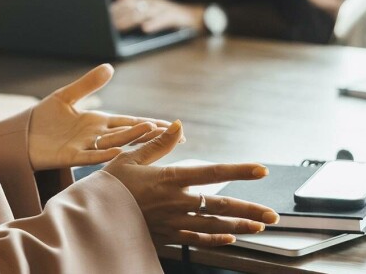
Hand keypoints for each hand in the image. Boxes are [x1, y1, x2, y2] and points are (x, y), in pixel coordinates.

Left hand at [28, 64, 175, 170]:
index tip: (171, 126)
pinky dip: (104, 154)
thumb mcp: (67, 96)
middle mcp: (95, 136)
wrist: (21, 135)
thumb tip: (110, 67)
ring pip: (114, 143)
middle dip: (151, 134)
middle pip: (128, 133)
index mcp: (97, 122)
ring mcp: (84, 146)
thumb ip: (88, 84)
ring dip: (132, 139)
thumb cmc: (43, 118)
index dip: (149, 123)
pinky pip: (90, 156)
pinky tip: (118, 151)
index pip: (129, 122)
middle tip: (176, 135)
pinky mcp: (69, 155)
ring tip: (152, 133)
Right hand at [103, 121, 278, 246]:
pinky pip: (196, 239)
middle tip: (273, 214)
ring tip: (260, 226)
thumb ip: (158, 142)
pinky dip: (215, 240)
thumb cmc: (109, 185)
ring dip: (240, 226)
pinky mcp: (166, 235)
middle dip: (250, 209)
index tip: (261, 169)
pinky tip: (230, 238)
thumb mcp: (130, 157)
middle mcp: (176, 202)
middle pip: (221, 206)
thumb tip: (178, 125)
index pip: (212, 173)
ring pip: (214, 226)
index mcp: (169, 179)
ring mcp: (173, 221)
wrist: (92, 218)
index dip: (239, 170)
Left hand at [112, 0, 204, 33]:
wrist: (190, 15)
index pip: (127, 2)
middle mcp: (152, 1)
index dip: (115, 8)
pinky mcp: (172, 16)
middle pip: (133, 8)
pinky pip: (161, 20)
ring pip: (144, 13)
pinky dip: (153, 24)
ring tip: (119, 27)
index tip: (104, 15)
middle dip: (119, 16)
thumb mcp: (149, 4)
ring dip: (130, 20)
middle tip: (107, 24)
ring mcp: (162, 8)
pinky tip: (145, 28)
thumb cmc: (166, 11)